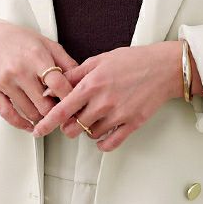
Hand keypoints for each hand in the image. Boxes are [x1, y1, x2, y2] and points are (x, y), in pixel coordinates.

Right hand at [0, 20, 79, 132]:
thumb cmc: (21, 40)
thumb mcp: (48, 44)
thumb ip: (66, 62)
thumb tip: (82, 80)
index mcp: (37, 57)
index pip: (58, 84)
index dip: (70, 97)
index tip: (77, 103)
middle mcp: (20, 71)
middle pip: (44, 104)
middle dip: (57, 111)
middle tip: (64, 112)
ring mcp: (6, 82)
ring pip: (29, 112)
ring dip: (42, 118)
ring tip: (49, 114)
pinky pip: (8, 115)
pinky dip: (21, 124)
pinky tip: (30, 125)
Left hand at [31, 41, 180, 150]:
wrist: (163, 67)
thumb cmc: (133, 60)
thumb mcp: (100, 59)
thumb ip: (75, 74)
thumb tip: (54, 85)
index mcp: (92, 84)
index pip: (62, 109)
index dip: (47, 122)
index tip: (39, 130)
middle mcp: (103, 101)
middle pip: (74, 127)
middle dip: (69, 126)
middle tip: (73, 119)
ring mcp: (118, 114)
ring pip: (90, 135)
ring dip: (87, 131)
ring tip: (93, 119)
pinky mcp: (132, 123)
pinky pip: (110, 143)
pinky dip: (102, 143)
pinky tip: (102, 134)